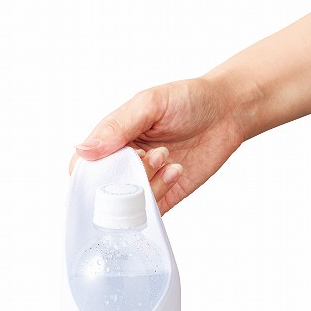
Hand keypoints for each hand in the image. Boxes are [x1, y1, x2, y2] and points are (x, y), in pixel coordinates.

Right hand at [70, 77, 246, 214]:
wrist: (227, 112)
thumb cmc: (187, 100)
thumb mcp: (149, 104)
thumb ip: (117, 127)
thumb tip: (84, 150)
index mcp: (112, 139)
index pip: (83, 168)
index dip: (91, 172)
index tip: (113, 161)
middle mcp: (124, 163)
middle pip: (106, 190)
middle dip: (126, 177)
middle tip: (153, 154)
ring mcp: (144, 181)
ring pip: (129, 203)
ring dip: (148, 184)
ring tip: (168, 158)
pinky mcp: (165, 195)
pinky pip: (151, 210)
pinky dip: (161, 194)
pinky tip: (176, 169)